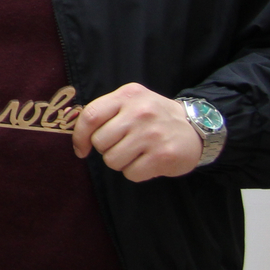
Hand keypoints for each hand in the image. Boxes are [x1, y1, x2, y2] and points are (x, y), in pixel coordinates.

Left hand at [71, 83, 201, 180]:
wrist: (196, 128)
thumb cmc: (154, 117)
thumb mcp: (131, 102)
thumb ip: (105, 111)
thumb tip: (74, 128)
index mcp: (127, 96)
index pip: (90, 116)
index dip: (79, 136)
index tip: (81, 149)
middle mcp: (140, 112)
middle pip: (100, 142)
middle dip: (106, 149)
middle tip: (123, 145)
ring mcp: (152, 134)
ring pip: (112, 161)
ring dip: (121, 162)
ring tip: (137, 153)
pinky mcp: (163, 155)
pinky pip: (131, 173)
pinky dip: (136, 172)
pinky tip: (148, 161)